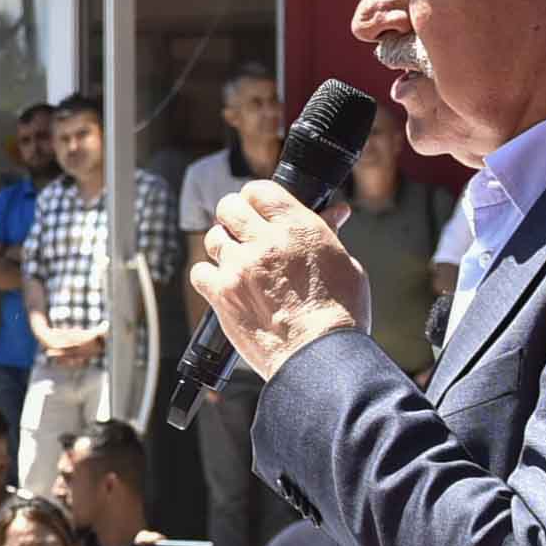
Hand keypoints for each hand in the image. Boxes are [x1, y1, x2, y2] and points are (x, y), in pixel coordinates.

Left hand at [185, 181, 367, 382]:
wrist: (319, 356)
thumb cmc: (341, 315)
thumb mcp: (345, 264)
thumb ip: (330, 235)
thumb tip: (336, 213)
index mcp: (298, 228)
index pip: (261, 190)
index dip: (257, 198)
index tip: (259, 209)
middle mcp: (265, 241)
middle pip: (228, 207)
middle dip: (235, 217)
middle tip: (243, 232)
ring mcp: (240, 267)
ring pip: (213, 238)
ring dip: (223, 247)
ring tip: (238, 263)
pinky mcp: (222, 294)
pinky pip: (199, 271)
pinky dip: (208, 277)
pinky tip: (224, 286)